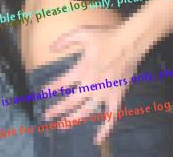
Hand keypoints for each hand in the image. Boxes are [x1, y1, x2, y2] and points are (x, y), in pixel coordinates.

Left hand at [43, 24, 143, 145]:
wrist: (129, 42)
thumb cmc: (105, 36)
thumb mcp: (81, 32)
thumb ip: (64, 40)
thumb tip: (50, 49)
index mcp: (82, 70)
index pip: (62, 83)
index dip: (51, 88)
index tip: (43, 93)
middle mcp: (91, 85)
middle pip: (71, 102)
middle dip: (57, 110)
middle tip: (46, 117)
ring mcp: (105, 93)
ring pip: (86, 112)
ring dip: (73, 120)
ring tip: (62, 126)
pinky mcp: (117, 97)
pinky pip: (111, 117)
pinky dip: (105, 129)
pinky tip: (98, 139)